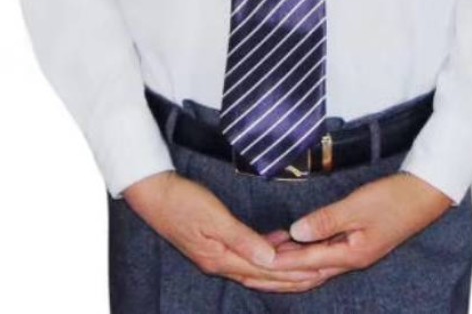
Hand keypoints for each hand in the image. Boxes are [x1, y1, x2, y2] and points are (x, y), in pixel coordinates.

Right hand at [121, 171, 324, 292]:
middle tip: (319, 274)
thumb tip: (269, 260)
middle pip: (262, 276)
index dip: (291, 273)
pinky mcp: (213, 243)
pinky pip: (246, 253)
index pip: (264, 271)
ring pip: (255, 266)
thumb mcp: (213, 217)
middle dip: (291, 278)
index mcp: (220, 258)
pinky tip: (278, 244)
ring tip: (306, 263)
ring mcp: (215, 254)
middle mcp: (219, 262)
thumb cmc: (181, 201)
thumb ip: (242, 239)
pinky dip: (265, 252)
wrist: (152, 193)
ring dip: (280, 268)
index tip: (316, 271)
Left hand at [251, 172, 453, 289]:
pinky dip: (305, 253)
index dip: (280, 261)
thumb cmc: (393, 199)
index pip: (306, 262)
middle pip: (308, 273)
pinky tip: (293, 243)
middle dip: (280, 273)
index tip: (255, 262)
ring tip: (264, 257)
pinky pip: (324, 254)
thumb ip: (327, 220)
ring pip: (315, 265)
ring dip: (291, 263)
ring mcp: (355, 253)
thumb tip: (296, 231)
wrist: (424, 196)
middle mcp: (351, 260)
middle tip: (251, 270)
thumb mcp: (358, 207)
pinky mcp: (357, 243)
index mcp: (351, 255)